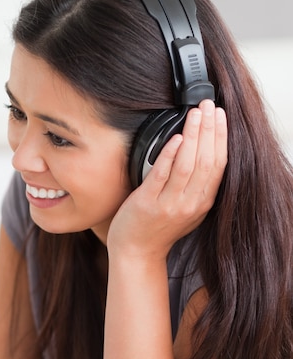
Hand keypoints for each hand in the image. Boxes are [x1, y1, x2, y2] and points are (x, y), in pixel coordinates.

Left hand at [108, 99, 227, 259]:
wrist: (136, 252)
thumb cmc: (158, 228)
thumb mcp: (187, 210)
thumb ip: (196, 187)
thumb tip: (201, 152)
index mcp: (202, 202)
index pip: (219, 164)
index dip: (221, 137)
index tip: (220, 115)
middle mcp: (190, 204)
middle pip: (206, 160)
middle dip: (209, 129)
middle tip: (207, 106)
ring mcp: (169, 204)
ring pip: (188, 165)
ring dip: (192, 136)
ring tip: (194, 115)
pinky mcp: (147, 204)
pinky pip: (162, 175)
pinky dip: (170, 154)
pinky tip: (174, 138)